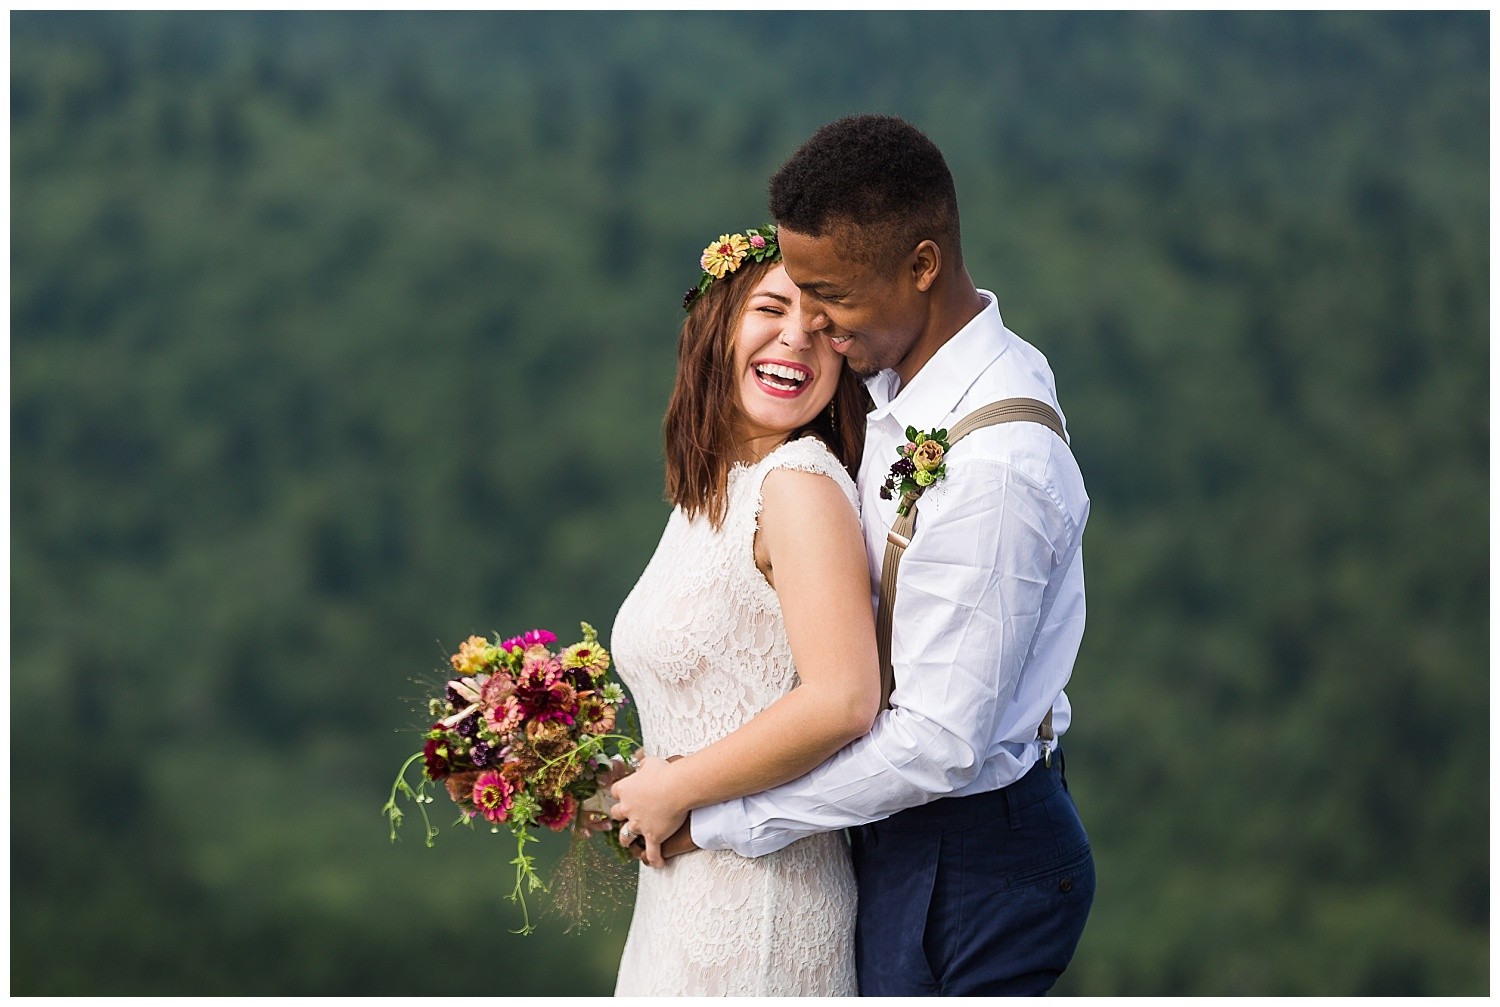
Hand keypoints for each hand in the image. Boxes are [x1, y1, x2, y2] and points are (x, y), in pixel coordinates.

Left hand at [609, 752, 690, 867]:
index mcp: (625, 790)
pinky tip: (658, 864)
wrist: (677, 787)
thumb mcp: (650, 762)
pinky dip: (655, 859)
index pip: (615, 791)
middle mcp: (628, 809)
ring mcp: (639, 825)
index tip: (625, 792)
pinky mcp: (653, 837)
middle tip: (627, 814)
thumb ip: (643, 764)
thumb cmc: (665, 772)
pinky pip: (651, 852)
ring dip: (627, 838)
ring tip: (630, 841)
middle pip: (616, 814)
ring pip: (626, 836)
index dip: (620, 792)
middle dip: (621, 814)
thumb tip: (641, 760)